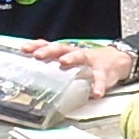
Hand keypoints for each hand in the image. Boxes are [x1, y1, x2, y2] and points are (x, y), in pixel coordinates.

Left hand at [21, 39, 138, 98]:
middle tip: (38, 55)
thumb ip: (54, 63)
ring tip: (64, 62)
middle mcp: (76, 53)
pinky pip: (100, 79)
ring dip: (72, 58)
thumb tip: (31, 69)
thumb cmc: (87, 62)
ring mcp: (90, 61)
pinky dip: (98, 86)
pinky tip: (96, 93)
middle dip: (49, 51)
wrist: (115, 60)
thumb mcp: (70, 59)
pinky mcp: (103, 72)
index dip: (36, 46)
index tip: (24, 48)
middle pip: (61, 48)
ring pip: (80, 56)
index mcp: (66, 52)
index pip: (49, 46)